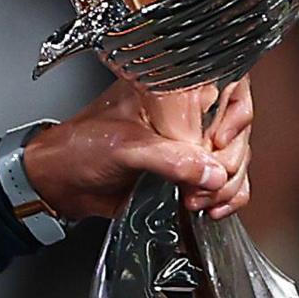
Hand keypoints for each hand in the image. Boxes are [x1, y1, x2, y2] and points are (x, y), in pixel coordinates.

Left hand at [24, 76, 253, 221]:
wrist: (59, 184)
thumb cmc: (78, 149)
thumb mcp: (124, 148)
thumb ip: (170, 159)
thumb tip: (212, 173)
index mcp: (173, 90)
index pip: (230, 89)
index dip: (236, 116)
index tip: (220, 143)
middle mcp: (187, 115)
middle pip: (239, 131)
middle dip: (229, 162)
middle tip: (205, 182)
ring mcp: (190, 145)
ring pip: (236, 159)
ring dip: (228, 185)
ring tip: (198, 199)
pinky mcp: (187, 173)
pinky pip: (225, 183)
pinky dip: (227, 197)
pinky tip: (211, 208)